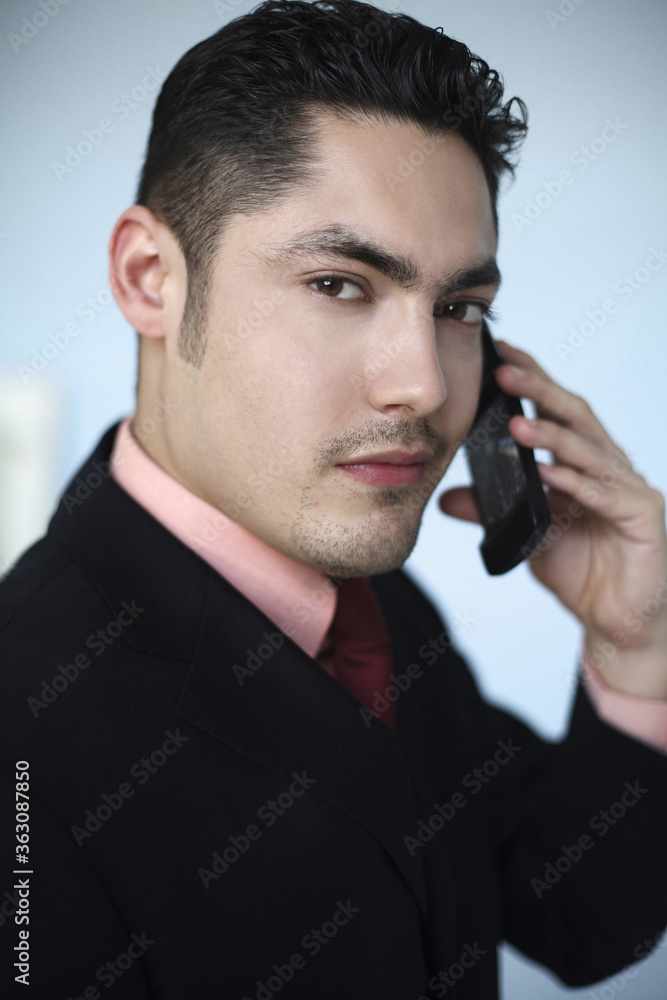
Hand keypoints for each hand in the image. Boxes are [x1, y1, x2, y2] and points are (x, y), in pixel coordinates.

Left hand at [438, 340, 666, 697]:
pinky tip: (546, 472)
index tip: (500, 357)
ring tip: (516, 421)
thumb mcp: (527, 535)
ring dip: (551, 434)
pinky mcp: (642, 517)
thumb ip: (493, 513)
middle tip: (505, 369)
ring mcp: (629, 490)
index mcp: (584, 464)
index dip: (533, 381)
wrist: (617, 621)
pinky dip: (573, 482)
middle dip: (541, 389)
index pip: (558, 411)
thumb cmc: (581, 571)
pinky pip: (602, 495)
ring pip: (588, 451)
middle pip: (576, 417)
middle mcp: (610, 468)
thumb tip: (449, 497)